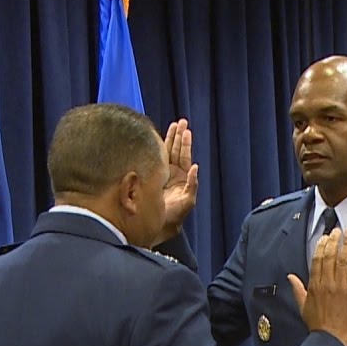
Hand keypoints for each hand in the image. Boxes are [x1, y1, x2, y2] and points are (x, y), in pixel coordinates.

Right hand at [156, 119, 199, 243]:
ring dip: (169, 138)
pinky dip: (157, 147)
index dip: (185, 143)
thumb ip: (192, 185)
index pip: (184, 156)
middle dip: (178, 136)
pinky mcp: (152, 175)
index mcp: (182, 178)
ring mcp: (161, 173)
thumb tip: (195, 167)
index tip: (186, 130)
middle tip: (181, 122)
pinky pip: (156, 158)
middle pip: (176, 150)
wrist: (157, 223)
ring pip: (166, 152)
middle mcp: (173, 173)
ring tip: (173, 125)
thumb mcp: (188, 201)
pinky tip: (157, 138)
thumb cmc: (175, 215)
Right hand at [288, 228, 346, 345]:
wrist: (330, 338)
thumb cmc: (317, 325)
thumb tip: (291, 277)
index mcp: (314, 285)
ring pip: (342, 260)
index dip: (321, 246)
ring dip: (346, 244)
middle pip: (330, 256)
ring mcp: (340, 287)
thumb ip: (298, 289)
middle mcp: (326, 283)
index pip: (317, 260)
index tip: (325, 237)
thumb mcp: (302, 306)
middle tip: (338, 230)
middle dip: (334, 241)